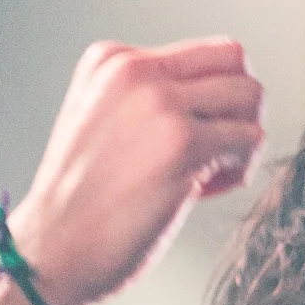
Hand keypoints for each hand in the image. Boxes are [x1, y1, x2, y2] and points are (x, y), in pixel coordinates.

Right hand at [6, 38, 265, 304]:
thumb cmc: (83, 204)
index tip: (189, 138)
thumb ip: (148, 98)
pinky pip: (250, 139)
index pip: (203, 54)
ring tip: (210, 173)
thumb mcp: (103, 121)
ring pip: (250, 95)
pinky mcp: (181, 142)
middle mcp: (135, 70)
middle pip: (234, 60)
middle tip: (219, 150)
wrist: (54, 250)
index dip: (212, 99)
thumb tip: (218, 100)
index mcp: (112, 59)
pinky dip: (239, 171)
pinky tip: (202, 192)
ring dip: (243, 139)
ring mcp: (159, 103)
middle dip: (240, 109)